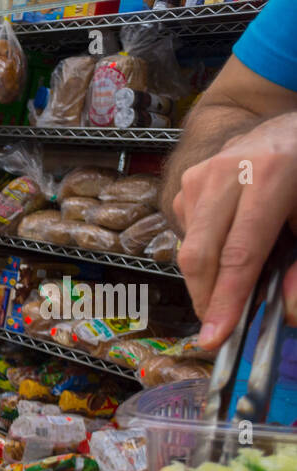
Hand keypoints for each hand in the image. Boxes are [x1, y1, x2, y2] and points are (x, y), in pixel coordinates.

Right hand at [174, 112, 296, 348]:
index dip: (227, 300)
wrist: (292, 129)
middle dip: (206, 299)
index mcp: (269, 174)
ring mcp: (201, 175)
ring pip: (190, 248)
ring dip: (209, 277)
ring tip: (238, 280)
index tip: (215, 338)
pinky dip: (207, 254)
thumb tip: (289, 309)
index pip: (240, 253)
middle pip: (200, 254)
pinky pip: (188, 234)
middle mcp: (227, 171)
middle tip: (217, 331)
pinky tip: (230, 247)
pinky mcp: (187, 183)